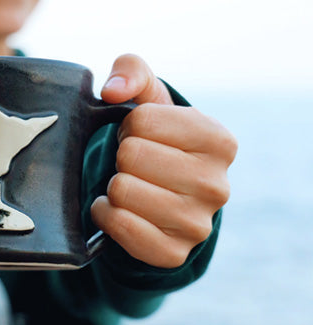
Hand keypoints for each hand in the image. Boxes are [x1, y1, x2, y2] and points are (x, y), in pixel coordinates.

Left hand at [90, 54, 237, 268]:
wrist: (162, 191)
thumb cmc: (156, 136)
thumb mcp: (149, 95)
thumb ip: (131, 71)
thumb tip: (113, 90)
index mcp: (220, 140)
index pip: (141, 120)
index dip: (130, 124)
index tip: (142, 134)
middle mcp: (218, 186)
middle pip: (130, 155)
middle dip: (122, 154)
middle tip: (134, 161)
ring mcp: (197, 225)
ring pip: (121, 190)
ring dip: (114, 183)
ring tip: (131, 182)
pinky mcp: (172, 253)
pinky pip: (118, 226)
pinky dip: (106, 213)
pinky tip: (119, 207)